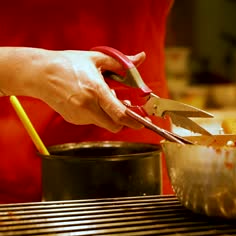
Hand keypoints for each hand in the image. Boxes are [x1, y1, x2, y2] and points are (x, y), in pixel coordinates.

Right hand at [31, 49, 145, 131]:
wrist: (39, 73)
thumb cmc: (67, 64)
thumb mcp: (97, 59)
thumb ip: (122, 62)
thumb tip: (140, 57)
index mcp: (96, 91)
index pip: (120, 114)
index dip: (135, 120)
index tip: (143, 121)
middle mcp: (87, 106)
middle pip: (115, 125)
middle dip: (124, 120)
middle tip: (127, 108)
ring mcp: (79, 115)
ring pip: (104, 122)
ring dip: (109, 114)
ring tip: (103, 96)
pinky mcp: (73, 119)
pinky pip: (92, 120)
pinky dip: (97, 113)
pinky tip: (90, 99)